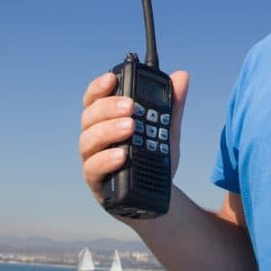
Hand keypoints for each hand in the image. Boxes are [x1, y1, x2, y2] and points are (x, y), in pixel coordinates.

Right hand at [79, 70, 189, 205]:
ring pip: (89, 140)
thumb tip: (182, 75)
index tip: (112, 78)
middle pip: (90, 116)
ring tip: (130, 127)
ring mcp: (92, 158)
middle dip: (109, 108)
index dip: (99, 86)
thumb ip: (172, 105)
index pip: (94, 98)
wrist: (155, 195)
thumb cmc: (152, 157)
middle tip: (131, 106)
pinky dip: (106, 160)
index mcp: (106, 120)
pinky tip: (122, 155)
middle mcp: (94, 137)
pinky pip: (93, 168)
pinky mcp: (96, 181)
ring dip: (108, 131)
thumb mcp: (167, 130)